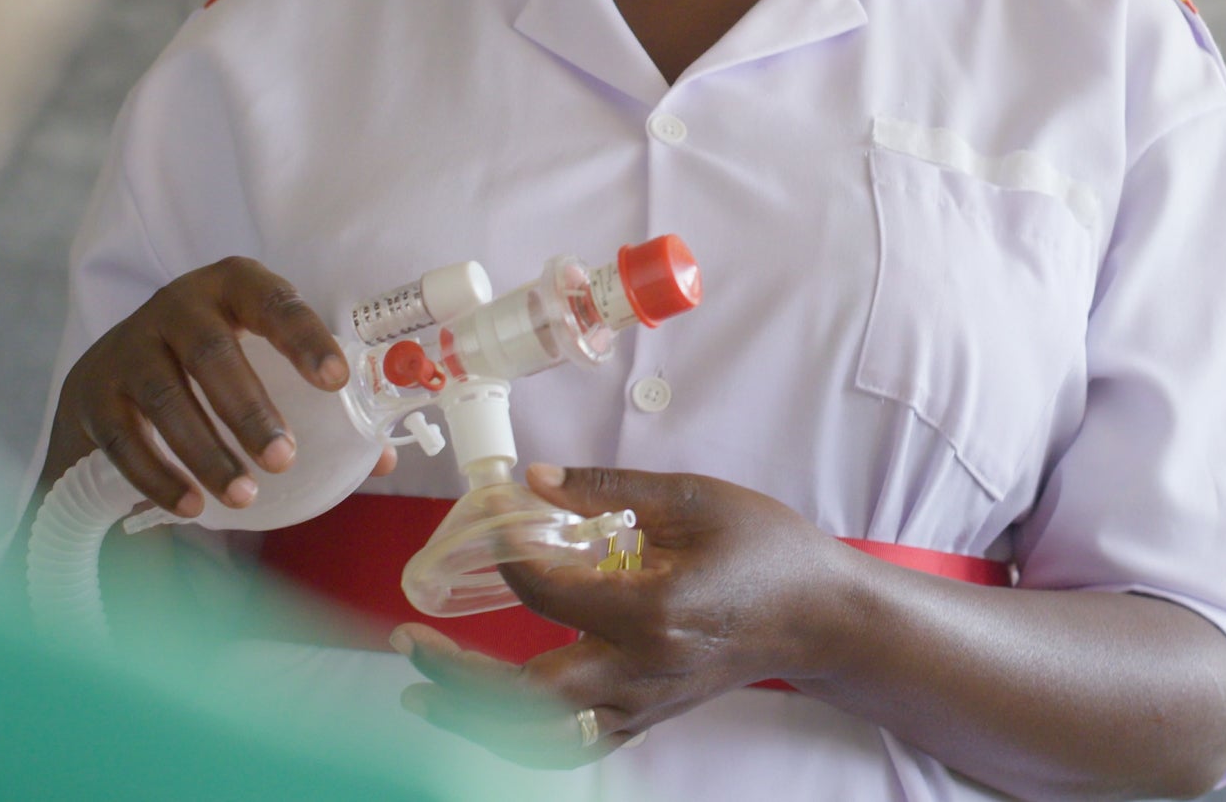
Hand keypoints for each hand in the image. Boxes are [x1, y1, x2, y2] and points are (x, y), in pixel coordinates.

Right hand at [43, 256, 354, 516]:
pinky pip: (124, 438)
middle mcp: (176, 306)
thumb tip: (379, 458)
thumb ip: (317, 400)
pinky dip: (158, 476)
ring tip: (245, 495)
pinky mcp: (95, 392)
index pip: (274, 301)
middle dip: (249, 409)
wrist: (114, 370)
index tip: (336, 381)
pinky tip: (192, 507)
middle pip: (211, 352)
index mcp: (233, 287)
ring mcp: (129, 346)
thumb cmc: (217, 361)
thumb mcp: (262, 356)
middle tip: (285, 458)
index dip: (304, 337)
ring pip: (165, 398)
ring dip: (206, 451)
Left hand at [394, 465, 855, 763]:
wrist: (819, 617)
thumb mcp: (696, 500)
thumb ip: (612, 488)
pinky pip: (570, 746)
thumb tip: (535, 478)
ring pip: (538, 734)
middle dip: (454, 674)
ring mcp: (642, 706)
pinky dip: (518, 736)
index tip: (490, 523)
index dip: (507, 556)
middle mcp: (641, 672)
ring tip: (419, 689)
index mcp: (654, 612)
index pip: (548, 592)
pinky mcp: (646, 720)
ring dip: (472, 716)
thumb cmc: (767, 551)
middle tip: (405, 641)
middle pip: (524, 694)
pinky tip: (482, 714)